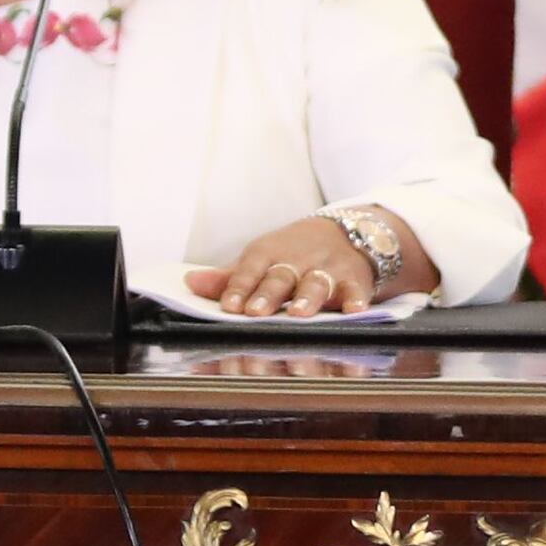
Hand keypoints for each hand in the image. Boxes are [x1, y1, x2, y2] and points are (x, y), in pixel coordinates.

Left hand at [195, 212, 400, 315]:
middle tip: (256, 312)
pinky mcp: (354, 281)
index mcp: (270, 254)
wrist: (348, 232)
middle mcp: (297, 260)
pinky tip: (354, 310)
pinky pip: (355, 291)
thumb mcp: (263, 260)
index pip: (250, 269)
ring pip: (316, 282)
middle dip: (268, 294)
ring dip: (307, 297)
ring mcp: (327, 270)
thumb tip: (190, 283)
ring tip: (299, 313)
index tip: (229, 306)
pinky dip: (356, 300)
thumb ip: (229, 278)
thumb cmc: (295, 254)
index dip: (238, 288)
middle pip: (281, 276)